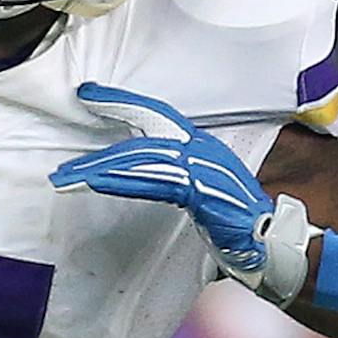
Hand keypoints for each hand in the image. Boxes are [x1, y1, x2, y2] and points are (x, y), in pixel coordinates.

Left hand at [50, 83, 314, 304]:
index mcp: (201, 147)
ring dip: (99, 170)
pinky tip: (95, 183)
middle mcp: (201, 150)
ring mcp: (202, 169)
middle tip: (61, 165)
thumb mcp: (207, 192)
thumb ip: (181, 180)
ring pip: (141, 160)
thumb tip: (148, 177)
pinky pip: (154, 182)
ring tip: (65, 179)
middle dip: (99, 149)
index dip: (122, 103)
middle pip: (141, 138)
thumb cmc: (242, 224)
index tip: (89, 94)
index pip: (156, 115)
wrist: (276, 243)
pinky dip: (121, 181)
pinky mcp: (200, 191)